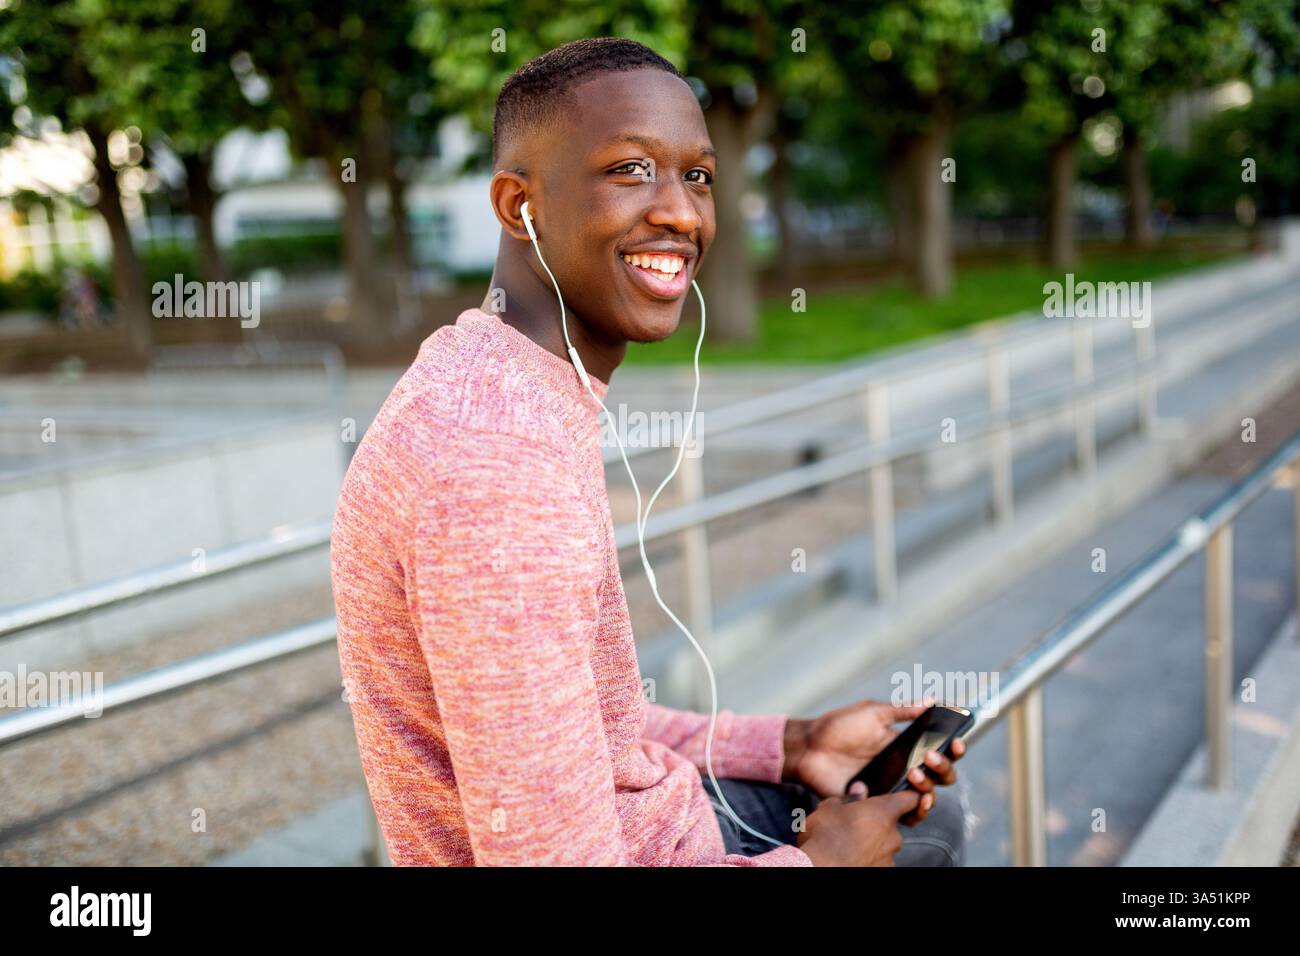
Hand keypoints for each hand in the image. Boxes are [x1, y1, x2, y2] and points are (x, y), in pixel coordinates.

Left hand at [784, 699, 965, 804]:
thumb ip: (903, 710)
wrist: (810, 747)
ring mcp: (893, 787)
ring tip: (914, 775)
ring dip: (929, 788)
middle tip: (929, 757)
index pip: (939, 751)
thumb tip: (933, 700)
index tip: (955, 742)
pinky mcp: (878, 803)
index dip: (954, 749)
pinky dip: (917, 811)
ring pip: (927, 797)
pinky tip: (915, 801)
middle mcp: (904, 768)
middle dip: (943, 768)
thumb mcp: (873, 713)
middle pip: (940, 776)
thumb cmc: (839, 726)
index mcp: (906, 746)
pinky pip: (905, 815)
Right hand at [796, 781, 921, 865]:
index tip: (904, 796)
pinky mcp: (883, 873)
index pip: (909, 799)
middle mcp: (893, 836)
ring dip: (870, 844)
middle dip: (876, 825)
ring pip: (883, 846)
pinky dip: (867, 860)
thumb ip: (849, 798)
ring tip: (846, 846)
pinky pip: (877, 862)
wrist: (820, 866)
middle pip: (891, 825)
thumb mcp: (829, 807)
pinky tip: (849, 859)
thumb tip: (858, 791)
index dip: (907, 796)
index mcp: (884, 812)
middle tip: (853, 826)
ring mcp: (889, 859)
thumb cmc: (824, 836)